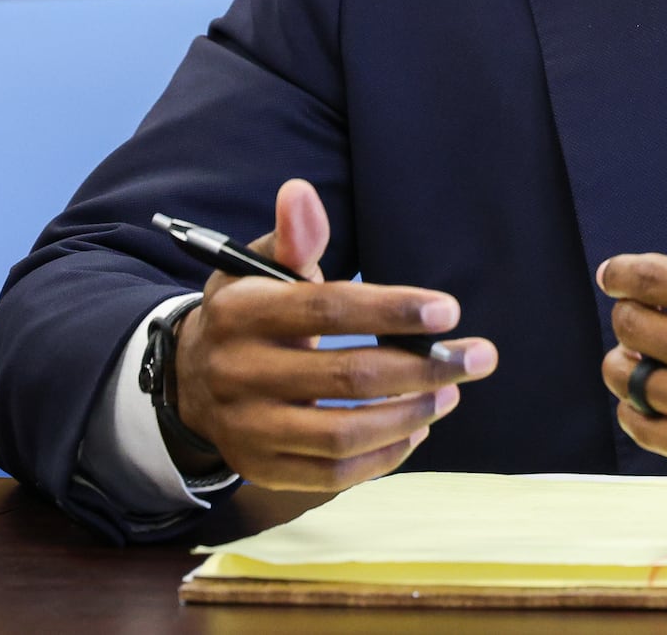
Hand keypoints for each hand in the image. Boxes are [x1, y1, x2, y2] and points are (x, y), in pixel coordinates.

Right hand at [173, 178, 497, 489]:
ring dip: (408, 414)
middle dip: (424, 368)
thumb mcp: (258, 267)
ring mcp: (247, 428)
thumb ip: (293, 236)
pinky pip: (329, 474)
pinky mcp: (260, 466)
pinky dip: (381, 456)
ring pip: (341, 434)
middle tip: (478, 358)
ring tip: (450, 393)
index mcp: (242, 313)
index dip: (392, 310)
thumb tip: (301, 191)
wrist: (189, 379)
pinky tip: (415, 428)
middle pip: (347, 376)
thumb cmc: (248, 312)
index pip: (327, 310)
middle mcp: (239, 373)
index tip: (449, 311)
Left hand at [598, 121, 666, 475]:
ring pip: (631, 380)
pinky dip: (637, 410)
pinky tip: (654, 392)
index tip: (617, 274)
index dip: (622, 273)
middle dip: (631, 312)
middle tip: (645, 310)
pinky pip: (647, 430)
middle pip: (632, 327)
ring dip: (628, 361)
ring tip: (647, 350)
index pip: (648, 279)